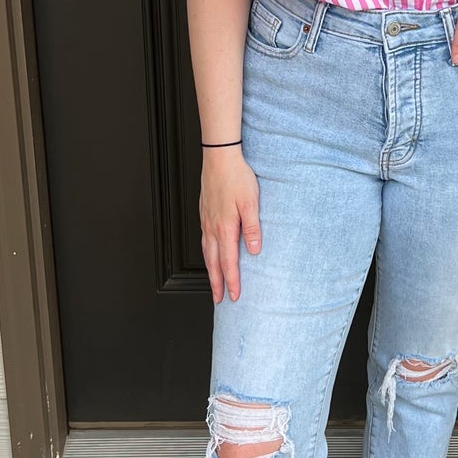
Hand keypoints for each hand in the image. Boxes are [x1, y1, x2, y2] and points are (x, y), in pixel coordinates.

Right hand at [201, 148, 260, 301]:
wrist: (219, 158)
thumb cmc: (236, 177)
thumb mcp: (251, 202)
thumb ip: (252, 228)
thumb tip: (254, 250)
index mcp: (225, 227)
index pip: (228, 262)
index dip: (231, 281)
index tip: (234, 296)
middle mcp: (212, 227)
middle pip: (213, 262)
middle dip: (217, 283)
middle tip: (219, 299)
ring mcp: (206, 221)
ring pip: (206, 253)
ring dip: (210, 271)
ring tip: (214, 283)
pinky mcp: (204, 214)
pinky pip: (203, 240)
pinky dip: (206, 254)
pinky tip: (209, 255)